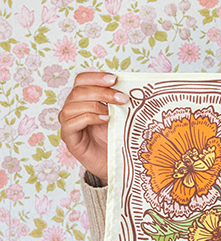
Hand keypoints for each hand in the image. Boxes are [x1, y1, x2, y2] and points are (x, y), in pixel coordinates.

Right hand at [57, 70, 127, 184]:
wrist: (116, 164)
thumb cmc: (117, 139)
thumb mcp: (120, 115)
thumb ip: (119, 101)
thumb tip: (132, 85)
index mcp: (84, 99)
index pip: (81, 80)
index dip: (96, 77)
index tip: (114, 79)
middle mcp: (72, 109)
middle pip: (78, 91)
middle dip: (101, 91)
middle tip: (122, 98)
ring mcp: (68, 123)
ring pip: (72, 105)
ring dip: (95, 104)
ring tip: (113, 112)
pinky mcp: (69, 138)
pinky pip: (72, 122)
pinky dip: (89, 118)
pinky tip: (105, 120)